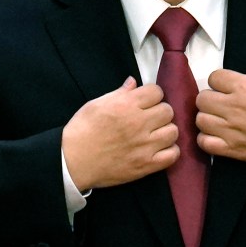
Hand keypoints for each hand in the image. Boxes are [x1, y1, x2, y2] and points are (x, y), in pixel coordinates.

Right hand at [62, 77, 178, 189]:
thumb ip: (119, 93)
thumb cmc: (81, 130)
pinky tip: (160, 150)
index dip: (152, 96)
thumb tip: (133, 82)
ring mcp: (144, 145)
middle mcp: (139, 123)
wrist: (72, 161)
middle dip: (160, 112)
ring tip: (155, 134)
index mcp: (126, 105)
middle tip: (150, 119)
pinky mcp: (146, 165)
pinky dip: (170, 151)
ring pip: (173, 131)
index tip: (146, 102)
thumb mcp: (96, 104)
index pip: (157, 92)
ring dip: (166, 131)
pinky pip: (173, 155)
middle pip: (168, 110)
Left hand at [195, 66, 245, 164]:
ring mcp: (231, 130)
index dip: (221, 80)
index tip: (229, 86)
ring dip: (208, 117)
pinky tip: (217, 135)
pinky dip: (207, 139)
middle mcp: (233, 108)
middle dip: (211, 97)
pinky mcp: (233, 150)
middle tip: (222, 102)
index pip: (214, 77)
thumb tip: (245, 78)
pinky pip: (205, 143)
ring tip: (220, 119)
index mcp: (244, 87)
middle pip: (202, 98)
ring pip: (200, 120)